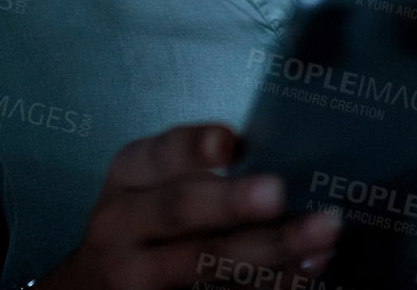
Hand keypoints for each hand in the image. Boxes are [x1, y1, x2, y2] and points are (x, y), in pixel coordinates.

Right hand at [35, 123, 340, 289]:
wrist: (95, 287)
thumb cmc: (141, 225)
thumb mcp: (149, 184)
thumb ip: (197, 168)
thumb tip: (283, 156)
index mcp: (128, 178)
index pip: (158, 155)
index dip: (193, 148)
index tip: (230, 142)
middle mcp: (123, 226)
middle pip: (179, 211)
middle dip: (231, 202)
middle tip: (278, 192)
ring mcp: (137, 275)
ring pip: (203, 263)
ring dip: (269, 249)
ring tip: (321, 234)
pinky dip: (267, 286)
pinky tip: (304, 272)